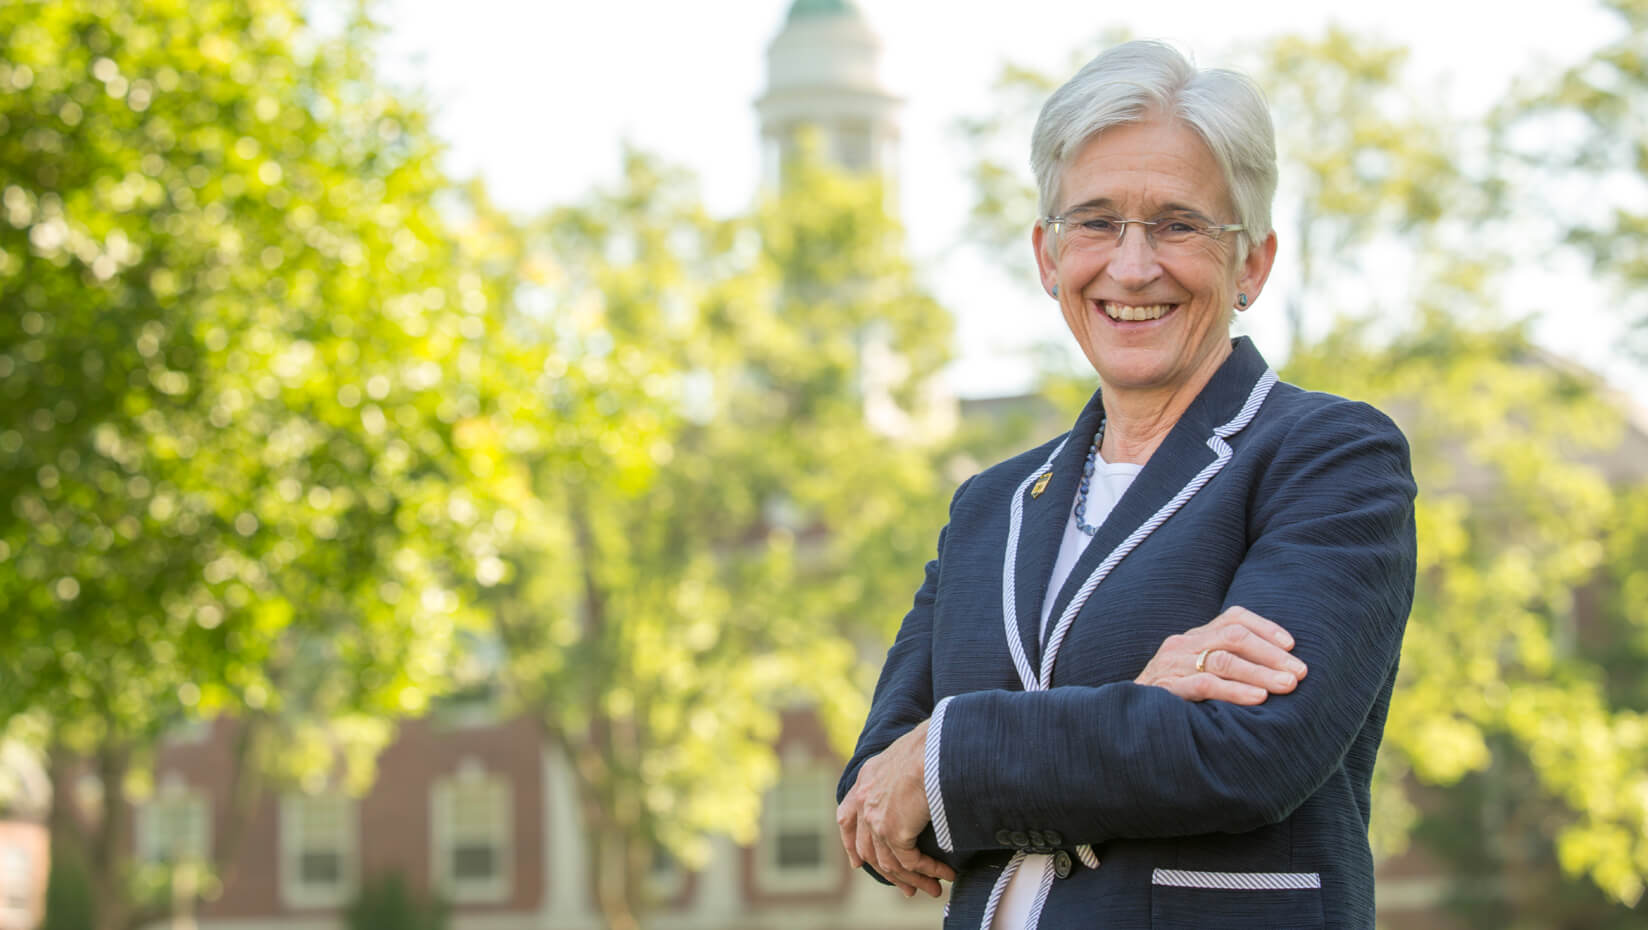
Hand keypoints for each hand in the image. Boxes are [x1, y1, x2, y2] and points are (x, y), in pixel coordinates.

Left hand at [835, 720, 956, 897]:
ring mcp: (875, 817)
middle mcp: (864, 799)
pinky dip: (928, 871)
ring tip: (932, 888)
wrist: (934, 746)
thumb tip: (927, 777)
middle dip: (889, 873)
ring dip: (912, 878)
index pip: (847, 817)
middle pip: (868, 848)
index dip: (851, 843)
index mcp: (866, 777)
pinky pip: (910, 862)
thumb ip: (907, 771)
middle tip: (908, 887)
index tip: (858, 863)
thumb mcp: (910, 751)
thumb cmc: (934, 741)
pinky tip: (944, 875)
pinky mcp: (893, 831)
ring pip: (889, 862)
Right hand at [1134, 606, 1306, 704]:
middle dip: (1272, 654)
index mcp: (1194, 637)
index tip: (1292, 646)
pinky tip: (1258, 699)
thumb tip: (1280, 672)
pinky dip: (1235, 690)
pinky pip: (1205, 685)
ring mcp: (1172, 665)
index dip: (1266, 628)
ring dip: (1261, 673)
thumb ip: (1227, 667)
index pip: (1234, 618)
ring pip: (1223, 659)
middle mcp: (1182, 644)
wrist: (1125, 721)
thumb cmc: (1173, 701)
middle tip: (1300, 673)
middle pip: (1234, 636)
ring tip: (1288, 686)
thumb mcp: (1197, 675)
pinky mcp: (1166, 689)